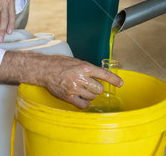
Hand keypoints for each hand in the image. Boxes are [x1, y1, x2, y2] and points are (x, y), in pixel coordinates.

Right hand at [0, 53, 123, 108]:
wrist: (44, 69)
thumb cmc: (59, 64)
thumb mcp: (76, 61)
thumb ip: (87, 69)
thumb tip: (98, 76)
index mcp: (84, 67)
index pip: (104, 74)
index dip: (114, 80)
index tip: (120, 84)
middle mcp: (81, 78)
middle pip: (99, 89)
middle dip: (97, 88)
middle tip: (90, 85)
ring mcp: (75, 88)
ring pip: (92, 97)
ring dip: (90, 95)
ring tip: (82, 89)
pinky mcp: (68, 97)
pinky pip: (83, 105)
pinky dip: (84, 103)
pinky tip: (80, 98)